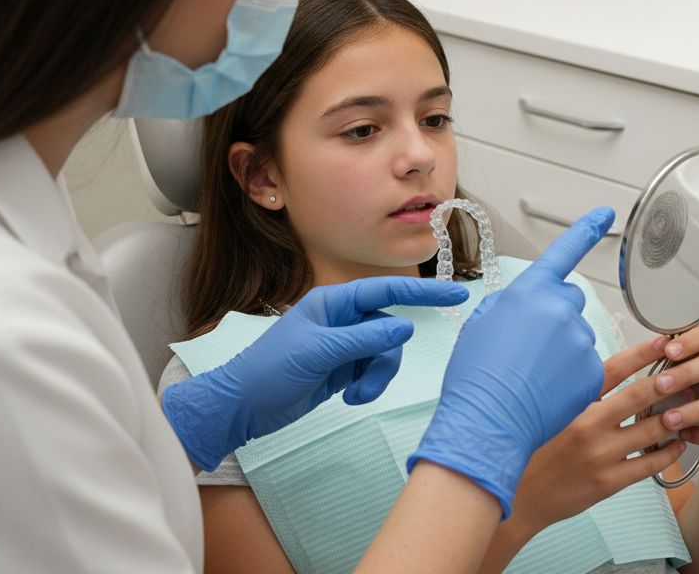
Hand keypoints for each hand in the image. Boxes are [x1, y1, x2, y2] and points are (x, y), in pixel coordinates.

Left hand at [163, 277, 468, 470]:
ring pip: (385, 353)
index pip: (387, 291)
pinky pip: (374, 371)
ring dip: (376, 377)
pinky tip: (350, 398)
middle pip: (390, 329)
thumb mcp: (318, 353)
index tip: (457, 292)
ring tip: (355, 396)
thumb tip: (407, 325)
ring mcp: (344, 344)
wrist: (242, 408)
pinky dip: (368, 386)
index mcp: (333, 303)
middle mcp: (342, 319)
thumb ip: (364, 339)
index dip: (423, 291)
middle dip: (384, 359)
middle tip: (366, 384)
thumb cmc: (270, 372)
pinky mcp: (344, 368)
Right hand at [408, 207, 616, 518]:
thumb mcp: (481, 325)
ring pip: (577, 336)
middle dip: (554, 316)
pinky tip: (547, 391)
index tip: (606, 214)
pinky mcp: (593, 370)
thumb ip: (512, 305)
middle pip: (568, 301)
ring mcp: (580, 340)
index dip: (586, 230)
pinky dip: (570, 376)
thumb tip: (528, 304)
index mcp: (530, 292)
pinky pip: (586, 365)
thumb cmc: (475, 375)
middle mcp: (561, 309)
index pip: (564, 252)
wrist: (487, 421)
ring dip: (561, 350)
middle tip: (528, 348)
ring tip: (531, 376)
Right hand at [511, 336, 685, 531]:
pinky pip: (649, 464)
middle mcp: (587, 425)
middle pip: (640, 395)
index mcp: (573, 403)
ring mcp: (600, 455)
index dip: (643, 353)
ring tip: (691, 407)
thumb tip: (608, 371)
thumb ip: (578, 394)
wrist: (519, 497)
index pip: (614, 369)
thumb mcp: (550, 413)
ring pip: (651, 429)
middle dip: (670, 381)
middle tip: (689, 373)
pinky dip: (669, 451)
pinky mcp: (608, 481)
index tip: (665, 342)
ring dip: (675, 417)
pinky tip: (678, 443)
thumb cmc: (535, 451)